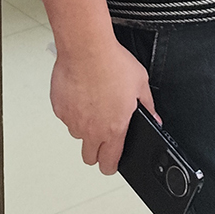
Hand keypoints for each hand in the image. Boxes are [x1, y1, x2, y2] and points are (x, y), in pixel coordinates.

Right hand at [50, 36, 159, 174]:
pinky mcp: (59, 109)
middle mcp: (91, 130)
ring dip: (84, 127)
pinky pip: (66, 117)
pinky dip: (72, 110)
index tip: (111, 162)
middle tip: (102, 135)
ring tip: (92, 104)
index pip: (109, 164)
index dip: (111, 166)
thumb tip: (154, 118)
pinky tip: (81, 93)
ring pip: (77, 134)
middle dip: (96, 151)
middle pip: (89, 158)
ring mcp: (73, 120)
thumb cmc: (112, 62)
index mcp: (114, 128)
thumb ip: (148, 106)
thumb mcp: (141, 84)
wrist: (86, 48)